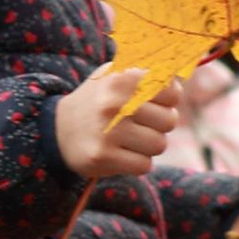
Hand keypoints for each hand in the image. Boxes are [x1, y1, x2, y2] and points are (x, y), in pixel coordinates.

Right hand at [55, 64, 176, 179]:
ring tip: (128, 138)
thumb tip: (182, 78)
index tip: (155, 102)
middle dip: (159, 125)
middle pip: (169, 121)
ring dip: (148, 145)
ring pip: (159, 145)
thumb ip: (150, 73)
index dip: (168, 100)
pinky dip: (137, 162)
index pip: (172, 92)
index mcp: (121, 78)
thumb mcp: (117, 75)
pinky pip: (144, 165)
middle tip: (139, 123)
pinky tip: (121, 153)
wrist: (56, 129)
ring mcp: (108, 131)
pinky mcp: (103, 157)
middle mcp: (114, 103)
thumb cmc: (99, 101)